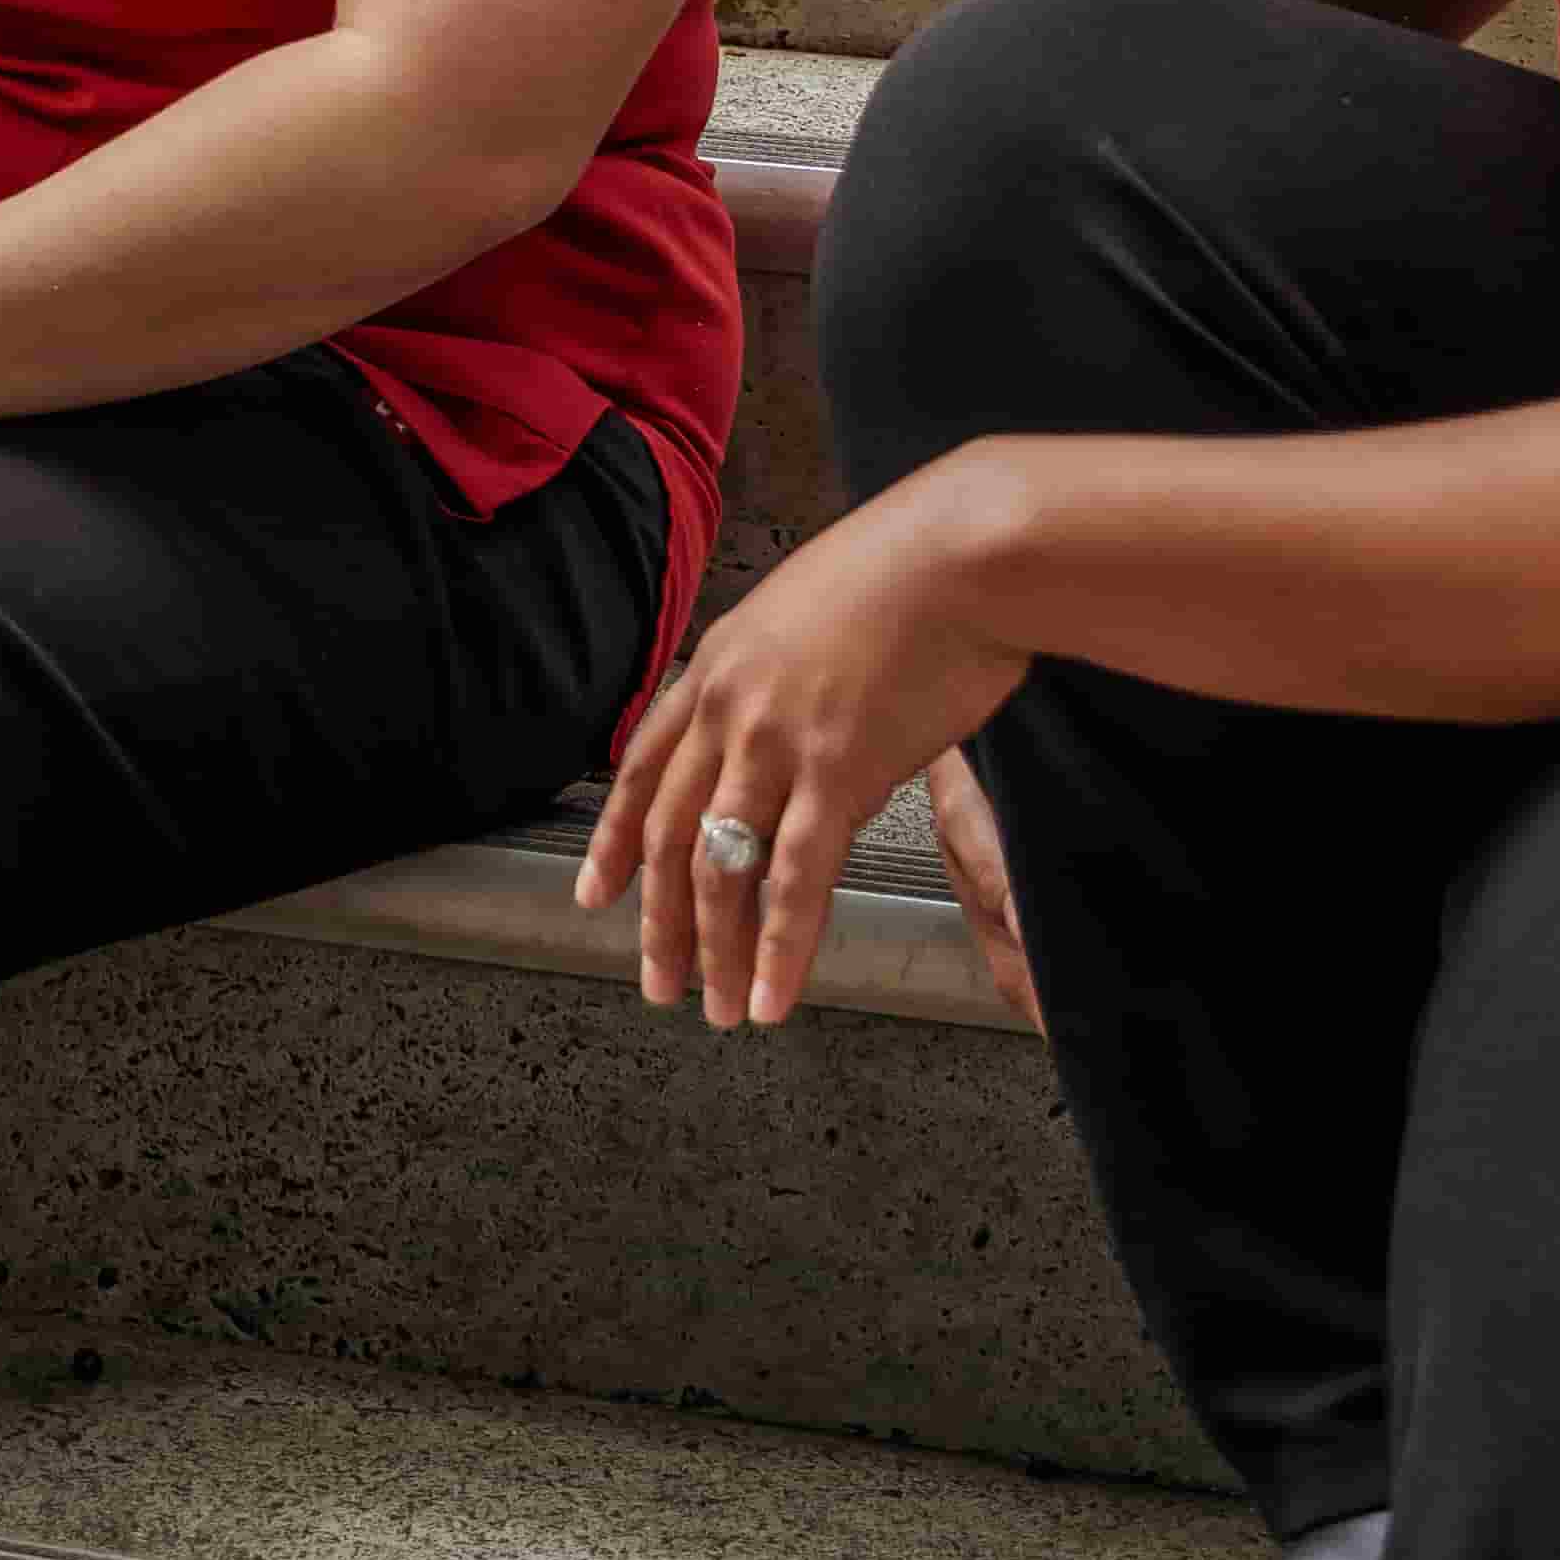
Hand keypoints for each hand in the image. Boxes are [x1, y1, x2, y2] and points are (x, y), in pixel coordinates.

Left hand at [578, 461, 1039, 1031]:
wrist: (964, 552)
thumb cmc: (910, 575)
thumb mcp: (810, 614)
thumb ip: (786, 679)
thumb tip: (801, 728)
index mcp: (716, 666)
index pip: (640, 768)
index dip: (615, 838)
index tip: (595, 892)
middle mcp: (729, 708)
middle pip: (669, 831)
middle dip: (658, 918)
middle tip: (657, 981)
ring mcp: (776, 741)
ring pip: (721, 867)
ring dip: (713, 949)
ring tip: (716, 1007)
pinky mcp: (839, 771)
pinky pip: (794, 879)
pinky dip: (780, 948)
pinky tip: (773, 995)